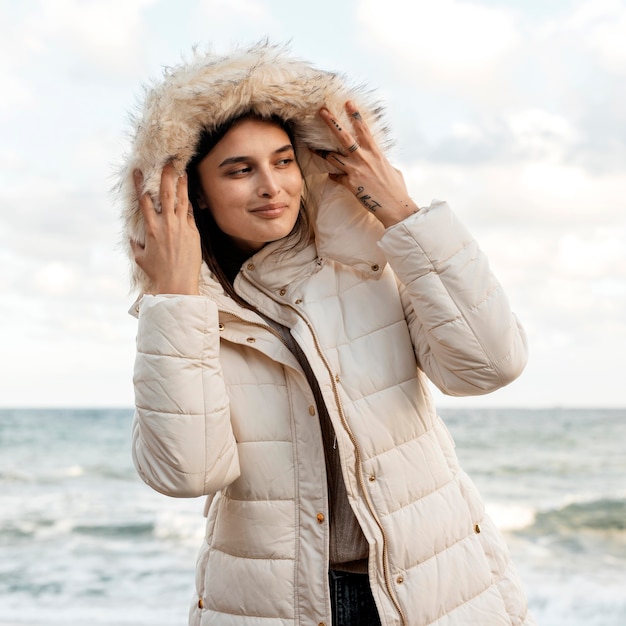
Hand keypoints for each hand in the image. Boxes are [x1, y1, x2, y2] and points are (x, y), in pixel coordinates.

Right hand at [130, 163, 201, 294]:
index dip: (140, 184)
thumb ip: (136, 245)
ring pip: (182, 200)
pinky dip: (188, 204)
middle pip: (166, 194)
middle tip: (168, 163)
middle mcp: (166, 224)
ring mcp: (182, 227)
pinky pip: (190, 214)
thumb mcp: (141, 258)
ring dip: (182, 185)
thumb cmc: (158, 272)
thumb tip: (133, 238)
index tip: (138, 171)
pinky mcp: (194, 233)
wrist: (177, 282)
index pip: (143, 200)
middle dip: (166, 176)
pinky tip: (189, 195)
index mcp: (151, 228)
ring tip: (183, 172)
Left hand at [315, 101, 418, 227]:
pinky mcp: (350, 183)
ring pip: (333, 157)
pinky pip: (336, 177)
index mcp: (376, 153)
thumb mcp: (392, 170)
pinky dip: (333, 176)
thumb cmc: (397, 190)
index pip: (364, 129)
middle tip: (321, 111)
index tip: (347, 102)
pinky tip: (330, 175)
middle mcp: (364, 158)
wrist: (395, 207)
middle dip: (332, 123)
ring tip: (310, 146)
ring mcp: (355, 170)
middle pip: (344, 137)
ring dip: (321, 152)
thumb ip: (381, 162)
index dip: (355, 115)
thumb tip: (379, 161)